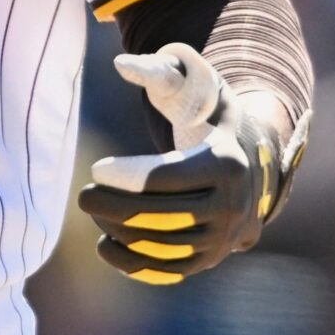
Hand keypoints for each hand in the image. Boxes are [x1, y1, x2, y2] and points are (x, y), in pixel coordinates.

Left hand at [76, 44, 290, 285]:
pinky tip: (105, 245)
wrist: (251, 170)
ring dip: (119, 231)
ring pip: (162, 244)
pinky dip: (133, 263)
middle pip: (161, 215)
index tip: (96, 169)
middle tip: (83, 196)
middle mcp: (230, 206)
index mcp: (226, 164)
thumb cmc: (211, 122)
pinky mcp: (209, 259)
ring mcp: (221, 238)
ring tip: (94, 211)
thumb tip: (120, 65)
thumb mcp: (203, 91)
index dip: (126, 176)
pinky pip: (168, 270)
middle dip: (114, 207)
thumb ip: (167, 72)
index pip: (167, 177)